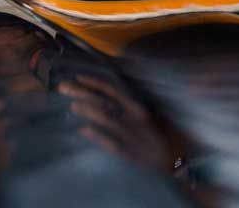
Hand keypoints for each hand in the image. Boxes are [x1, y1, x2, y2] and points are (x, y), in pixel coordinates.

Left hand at [59, 75, 173, 172]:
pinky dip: (95, 135)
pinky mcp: (130, 153)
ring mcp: (132, 136)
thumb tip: (104, 97)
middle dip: (82, 93)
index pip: (113, 90)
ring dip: (86, 111)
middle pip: (104, 101)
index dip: (94, 82)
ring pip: (106, 119)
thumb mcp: (147, 116)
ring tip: (70, 106)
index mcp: (138, 108)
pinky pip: (110, 142)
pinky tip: (81, 130)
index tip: (77, 77)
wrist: (175, 162)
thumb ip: (128, 106)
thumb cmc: (160, 137)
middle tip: (63, 87)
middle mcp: (134, 119)